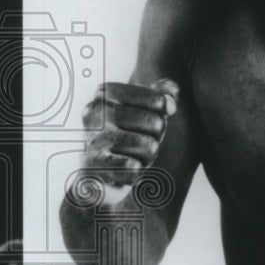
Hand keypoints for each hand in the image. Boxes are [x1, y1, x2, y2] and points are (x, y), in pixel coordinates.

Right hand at [81, 78, 178, 193]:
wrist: (99, 170)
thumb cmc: (126, 133)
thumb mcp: (146, 108)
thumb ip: (163, 94)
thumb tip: (171, 103)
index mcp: (106, 93)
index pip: (157, 101)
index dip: (161, 115)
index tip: (145, 121)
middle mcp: (96, 112)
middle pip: (155, 123)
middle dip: (156, 136)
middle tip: (140, 141)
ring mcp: (94, 138)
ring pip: (149, 146)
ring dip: (148, 156)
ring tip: (132, 155)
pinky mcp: (95, 166)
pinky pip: (131, 168)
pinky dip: (136, 171)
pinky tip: (129, 168)